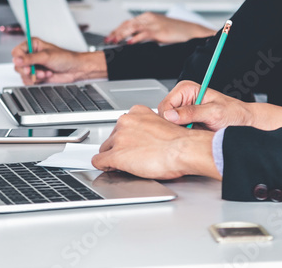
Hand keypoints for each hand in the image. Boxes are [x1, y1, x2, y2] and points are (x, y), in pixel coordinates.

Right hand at [11, 37, 106, 84]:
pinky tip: (47, 75)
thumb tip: (17, 60)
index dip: (19, 59)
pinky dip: (37, 80)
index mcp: (33, 45)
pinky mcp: (36, 75)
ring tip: (45, 72)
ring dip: (34, 76)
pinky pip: (28, 81)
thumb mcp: (46, 56)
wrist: (75, 70)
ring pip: (23, 74)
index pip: (17, 52)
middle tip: (34, 71)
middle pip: (18, 65)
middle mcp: (31, 55)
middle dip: (28, 70)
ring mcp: (34, 66)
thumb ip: (30, 58)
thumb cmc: (65, 58)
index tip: (24, 64)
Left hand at [92, 106, 220, 179]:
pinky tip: (110, 168)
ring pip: (105, 148)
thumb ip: (148, 127)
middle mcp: (125, 122)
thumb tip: (144, 136)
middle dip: (119, 146)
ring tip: (126, 163)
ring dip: (112, 156)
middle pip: (112, 137)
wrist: (183, 149)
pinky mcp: (117, 155)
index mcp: (137, 112)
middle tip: (131, 155)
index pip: (122, 125)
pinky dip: (103, 166)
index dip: (126, 137)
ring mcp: (119, 138)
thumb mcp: (162, 124)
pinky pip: (99, 161)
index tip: (130, 143)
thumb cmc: (179, 141)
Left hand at [104, 12, 216, 44]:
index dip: (117, 30)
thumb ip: (146, 34)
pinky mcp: (159, 31)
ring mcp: (154, 23)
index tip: (110, 37)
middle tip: (107, 41)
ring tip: (114, 41)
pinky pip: (144, 34)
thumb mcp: (158, 31)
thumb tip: (133, 41)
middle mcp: (149, 18)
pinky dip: (135, 39)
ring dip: (121, 35)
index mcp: (148, 17)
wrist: (191, 31)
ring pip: (132, 28)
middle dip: (116, 33)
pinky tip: (129, 43)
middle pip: (127, 24)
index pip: (128, 22)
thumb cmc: (177, 32)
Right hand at [157, 81, 281, 131]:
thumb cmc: (234, 113)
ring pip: (169, 124)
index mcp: (186, 88)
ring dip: (180, 131)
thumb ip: (192, 113)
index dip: (171, 119)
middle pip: (164, 115)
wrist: (244, 122)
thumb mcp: (214, 113)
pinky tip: (195, 135)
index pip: (165, 105)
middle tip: (192, 130)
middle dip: (176, 126)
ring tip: (196, 132)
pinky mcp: (186, 120)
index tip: (183, 127)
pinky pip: (176, 130)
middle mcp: (182, 97)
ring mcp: (183, 110)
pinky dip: (183, 135)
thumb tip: (170, 115)